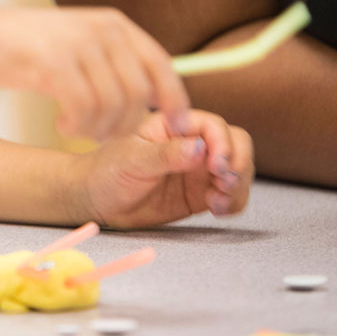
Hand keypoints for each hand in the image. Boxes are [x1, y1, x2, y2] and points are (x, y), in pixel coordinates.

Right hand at [0, 7, 188, 139]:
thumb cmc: (38, 48)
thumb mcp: (85, 41)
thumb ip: (118, 62)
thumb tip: (158, 100)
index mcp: (116, 25)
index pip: (161, 65)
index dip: (175, 100)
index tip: (175, 127)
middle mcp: (102, 31)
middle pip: (137, 93)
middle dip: (125, 126)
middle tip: (104, 138)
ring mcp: (78, 45)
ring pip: (110, 105)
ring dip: (97, 130)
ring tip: (78, 131)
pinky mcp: (54, 63)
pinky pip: (82, 108)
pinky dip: (77, 126)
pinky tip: (62, 125)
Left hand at [77, 110, 252, 228]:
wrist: (97, 201)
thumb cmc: (107, 171)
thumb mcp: (132, 161)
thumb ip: (166, 154)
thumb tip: (200, 149)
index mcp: (174, 125)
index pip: (214, 126)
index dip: (223, 143)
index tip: (216, 165)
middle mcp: (193, 143)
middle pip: (236, 144)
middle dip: (238, 163)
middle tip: (223, 184)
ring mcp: (200, 169)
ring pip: (239, 170)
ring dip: (239, 185)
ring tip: (218, 202)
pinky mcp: (203, 194)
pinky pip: (232, 195)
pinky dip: (235, 202)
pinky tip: (217, 210)